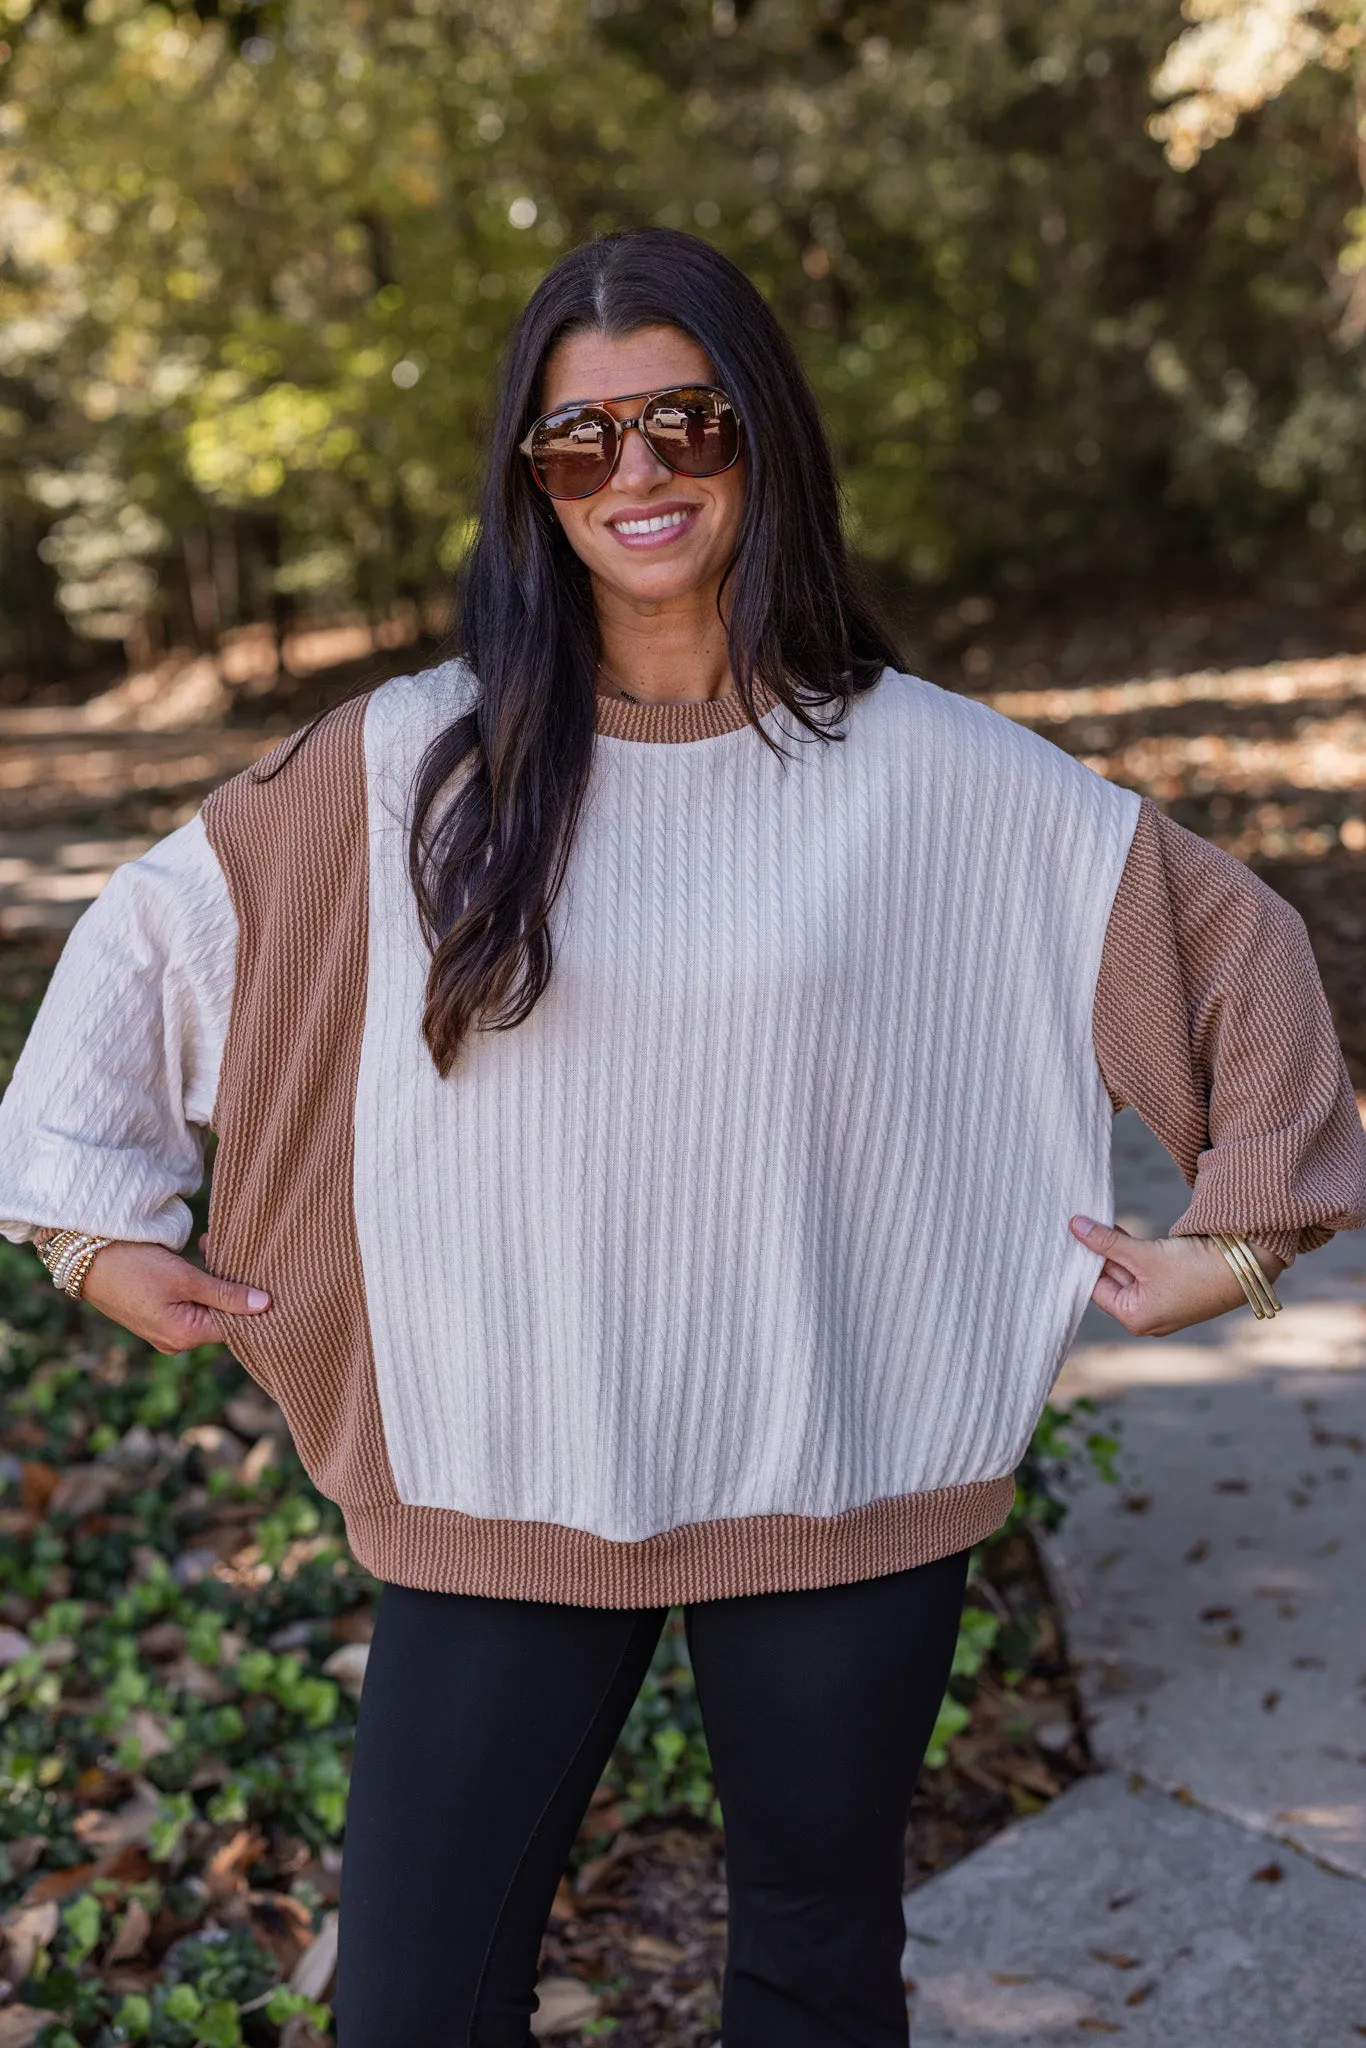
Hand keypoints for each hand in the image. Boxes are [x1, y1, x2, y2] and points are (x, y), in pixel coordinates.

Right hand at [77, 1240, 269, 1354]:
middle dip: (233, 1284)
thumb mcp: (185, 1278)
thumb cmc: (134, 1267)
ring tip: (214, 1244)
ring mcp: (164, 1328)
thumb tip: (265, 1305)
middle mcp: (176, 1340)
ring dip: (216, 1275)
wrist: (85, 1257)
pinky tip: (202, 1249)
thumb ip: (226, 1293)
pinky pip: (188, 1299)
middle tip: (238, 1253)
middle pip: (221, 1315)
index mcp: (185, 1337)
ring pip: (206, 1303)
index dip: (254, 1305)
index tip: (268, 1279)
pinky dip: (199, 1277)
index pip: (236, 1327)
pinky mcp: (156, 1312)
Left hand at [1069, 1216, 1285, 1337]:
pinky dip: (1131, 1250)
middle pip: (1110, 1279)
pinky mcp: (1173, 1287)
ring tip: (1095, 1221)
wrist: (1247, 1266)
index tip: (1068, 1235)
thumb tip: (1074, 1226)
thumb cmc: (1196, 1269)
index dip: (1082, 1260)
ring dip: (1113, 1248)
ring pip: (1126, 1270)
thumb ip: (1107, 1242)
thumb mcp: (1145, 1254)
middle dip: (1096, 1252)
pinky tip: (1117, 1229)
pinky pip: (1143, 1267)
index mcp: (1135, 1318)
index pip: (1095, 1287)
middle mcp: (1146, 1316)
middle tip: (1077, 1223)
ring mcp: (1161, 1302)